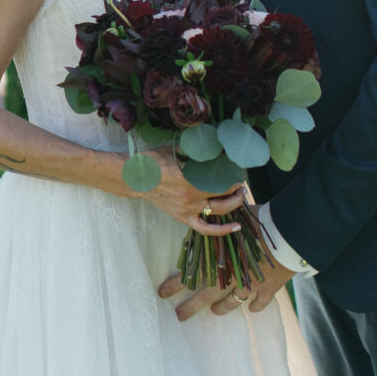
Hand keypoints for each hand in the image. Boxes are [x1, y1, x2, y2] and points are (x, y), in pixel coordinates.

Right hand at [138, 153, 252, 239]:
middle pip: (224, 197)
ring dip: (233, 204)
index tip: (238, 171)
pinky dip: (221, 230)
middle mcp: (191, 198)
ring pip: (219, 211)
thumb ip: (195, 151)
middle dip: (237, 190)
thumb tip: (213, 145)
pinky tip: (236, 227)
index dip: (233, 177)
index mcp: (190, 180)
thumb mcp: (175, 150)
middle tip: (241, 183)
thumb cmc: (153, 162)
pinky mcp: (183, 217)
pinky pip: (205, 229)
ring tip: (240, 197)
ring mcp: (188, 210)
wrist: (135, 179)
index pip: (221, 181)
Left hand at [158, 220, 287, 321]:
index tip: (161, 293)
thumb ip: (217, 219)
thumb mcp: (233, 216)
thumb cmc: (260, 222)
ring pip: (233, 301)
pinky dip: (256, 306)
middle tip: (180, 316)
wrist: (289, 235)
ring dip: (222, 307)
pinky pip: (261, 301)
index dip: (175, 284)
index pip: (191, 274)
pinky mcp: (270, 287)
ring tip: (215, 312)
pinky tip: (253, 309)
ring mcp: (251, 284)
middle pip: (207, 295)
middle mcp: (232, 276)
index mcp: (220, 260)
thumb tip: (204, 210)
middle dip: (191, 307)